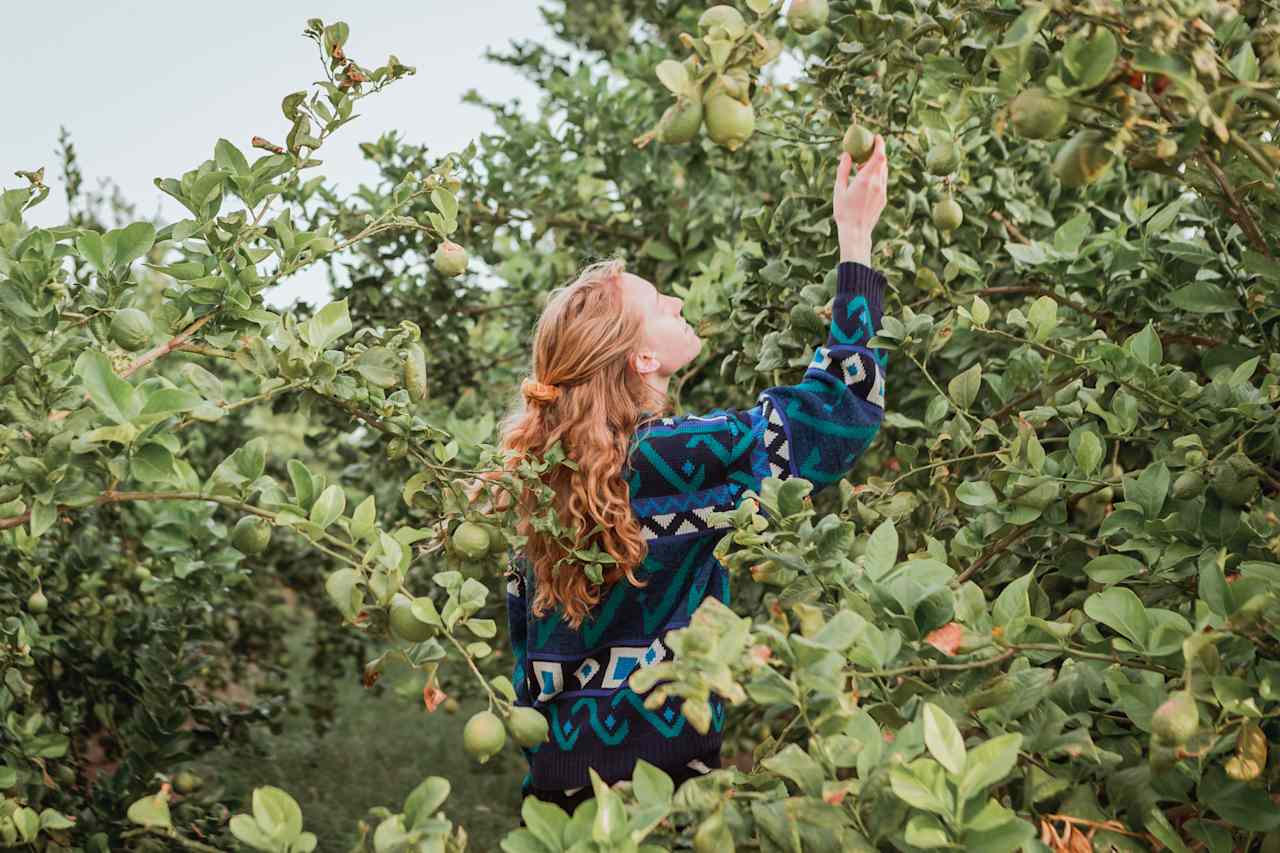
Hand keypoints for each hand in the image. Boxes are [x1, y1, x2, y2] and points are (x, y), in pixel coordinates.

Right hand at [833, 134, 887, 262]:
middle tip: (867, 149)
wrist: (856, 232)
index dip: (880, 144)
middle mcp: (877, 184)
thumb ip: (843, 170)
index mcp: (866, 179)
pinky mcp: (883, 199)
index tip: (876, 137)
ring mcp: (882, 192)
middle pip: (883, 162)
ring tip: (863, 166)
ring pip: (884, 172)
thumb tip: (846, 155)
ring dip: (876, 165)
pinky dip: (877, 175)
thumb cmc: (844, 211)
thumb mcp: (839, 189)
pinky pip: (883, 181)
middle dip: (877, 153)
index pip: (879, 156)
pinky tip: (866, 180)